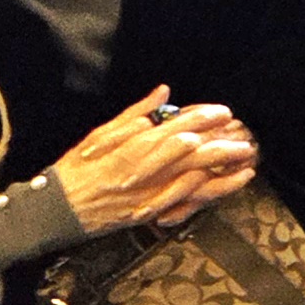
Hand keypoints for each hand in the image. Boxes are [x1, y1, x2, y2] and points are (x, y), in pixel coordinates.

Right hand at [52, 87, 258, 232]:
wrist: (58, 211)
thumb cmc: (76, 169)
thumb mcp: (99, 135)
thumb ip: (134, 114)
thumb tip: (162, 92)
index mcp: (130, 150)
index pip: (173, 129)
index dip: (201, 119)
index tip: (221, 111)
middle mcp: (143, 173)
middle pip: (190, 154)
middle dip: (220, 141)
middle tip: (242, 132)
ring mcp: (149, 195)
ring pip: (195, 178)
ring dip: (224, 166)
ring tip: (246, 155)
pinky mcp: (152, 212)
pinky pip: (190, 202)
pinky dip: (214, 190)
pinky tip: (233, 182)